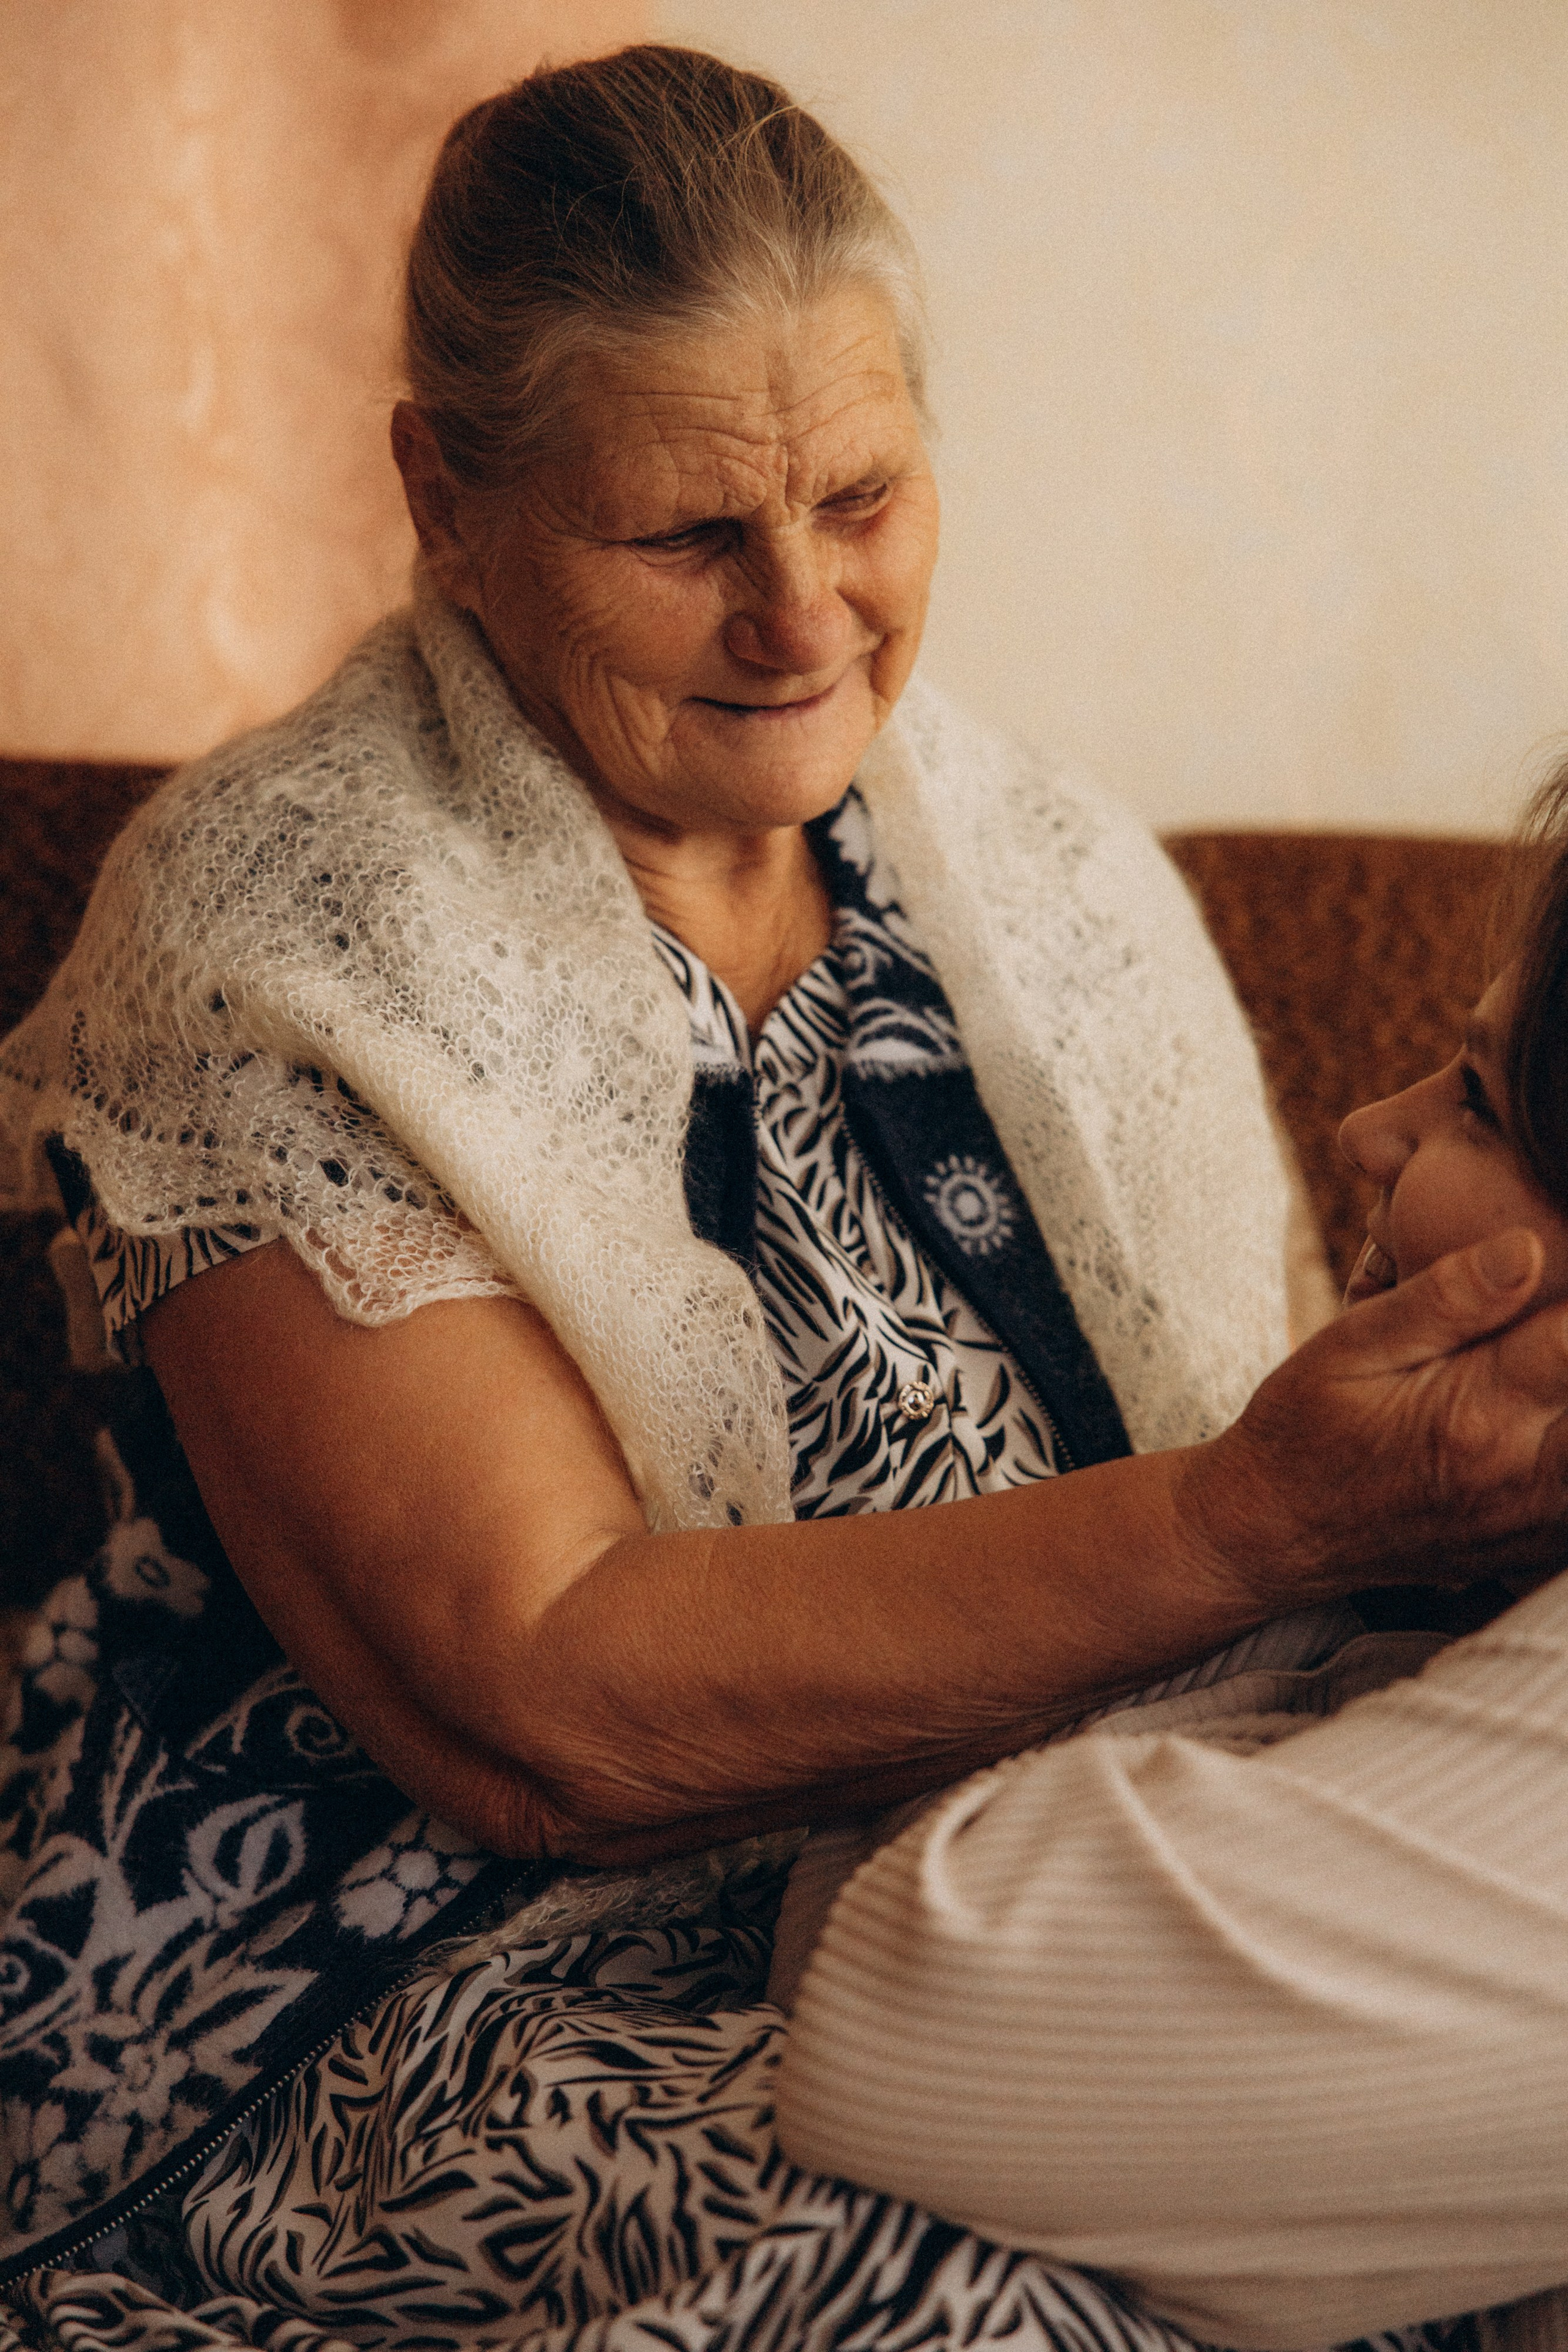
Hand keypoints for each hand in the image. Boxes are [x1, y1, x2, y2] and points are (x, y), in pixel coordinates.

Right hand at [1177, 1228, 1567, 1605]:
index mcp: (1477, 1418)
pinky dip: (1560, 1445)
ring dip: (1564, 1404)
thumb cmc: (1305, 1426)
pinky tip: (1533, 1419)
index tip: (1552, 1272)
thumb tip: (1528, 1245)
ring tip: (1530, 1368)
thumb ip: (1446, 1299)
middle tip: (1539, 1332)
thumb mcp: (1351, 1346)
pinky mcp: (1537, 1550)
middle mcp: (1521, 1480)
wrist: (1273, 1532)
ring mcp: (1535, 1525)